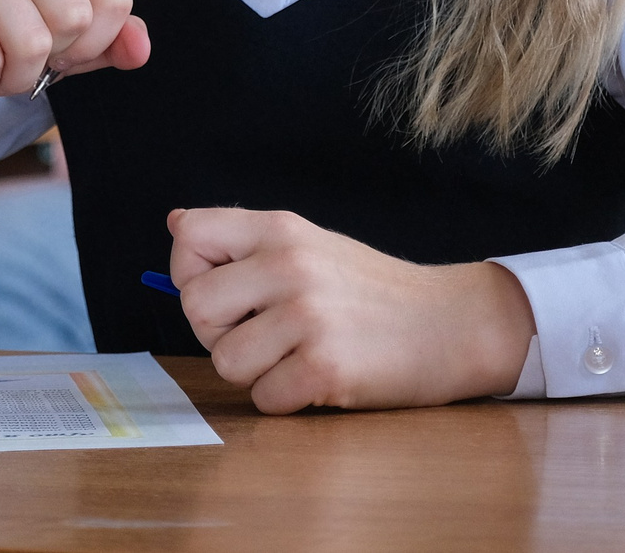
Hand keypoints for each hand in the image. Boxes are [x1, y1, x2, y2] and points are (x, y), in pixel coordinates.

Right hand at [0, 0, 147, 116]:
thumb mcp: (65, 48)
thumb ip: (110, 44)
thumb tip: (140, 48)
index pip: (114, 2)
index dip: (90, 44)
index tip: (58, 44)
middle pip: (74, 20)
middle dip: (48, 59)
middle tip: (16, 51)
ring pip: (31, 45)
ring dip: (11, 74)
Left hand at [166, 207, 537, 413]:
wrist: (450, 324)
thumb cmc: (371, 290)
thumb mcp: (310, 244)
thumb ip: (244, 239)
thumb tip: (174, 224)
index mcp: (280, 230)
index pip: (189, 237)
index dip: (191, 273)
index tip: (228, 291)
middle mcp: (289, 265)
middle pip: (195, 305)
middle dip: (219, 330)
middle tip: (265, 332)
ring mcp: (308, 317)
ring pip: (224, 360)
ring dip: (254, 371)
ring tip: (296, 354)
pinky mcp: (324, 368)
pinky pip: (263, 399)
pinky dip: (286, 399)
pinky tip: (318, 378)